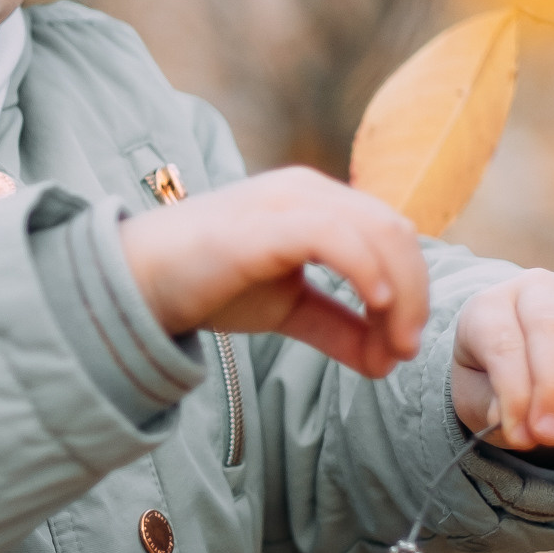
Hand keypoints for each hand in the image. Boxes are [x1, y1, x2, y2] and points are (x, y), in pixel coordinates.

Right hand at [122, 169, 429, 380]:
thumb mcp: (288, 309)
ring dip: (401, 294)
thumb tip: (386, 362)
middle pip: (395, 231)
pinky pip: (334, 237)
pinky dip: (367, 271)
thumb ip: (338, 328)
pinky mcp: (265, 224)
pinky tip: (376, 307)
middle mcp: (308, 190)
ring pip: (377, 231)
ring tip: (394, 345)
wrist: (138, 282)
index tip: (403, 349)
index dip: (415, 290)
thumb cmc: (208, 285)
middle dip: (415, 296)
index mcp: (317, 202)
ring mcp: (287, 201)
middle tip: (405, 352)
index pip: (392, 234)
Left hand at [450, 272, 553, 446]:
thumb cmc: (495, 384)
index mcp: (490, 306)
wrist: (528, 370)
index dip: (514, 393)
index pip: (502, 340)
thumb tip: (520, 424)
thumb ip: (492, 410)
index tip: (521, 435)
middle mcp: (541, 290)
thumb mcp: (478, 400)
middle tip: (550, 434)